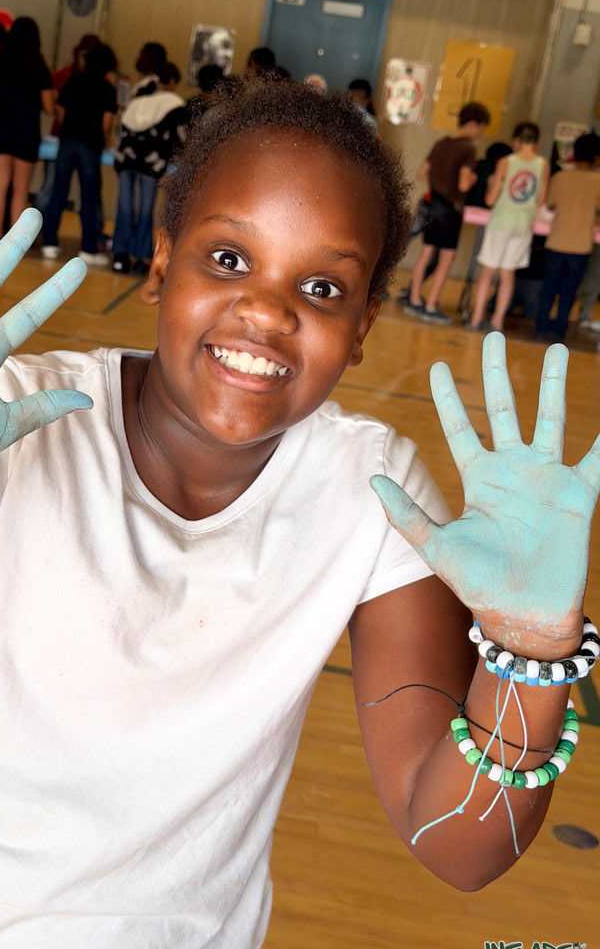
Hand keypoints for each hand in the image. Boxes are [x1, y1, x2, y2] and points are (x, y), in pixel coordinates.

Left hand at [370, 333, 599, 653]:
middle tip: (493, 336)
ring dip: (551, 384)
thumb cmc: (478, 584)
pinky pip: (597, 457)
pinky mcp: (578, 494)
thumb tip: (373, 480)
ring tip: (554, 349)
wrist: (523, 612)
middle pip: (503, 410)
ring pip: (550, 418)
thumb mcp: (436, 547)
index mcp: (478, 479)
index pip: (460, 427)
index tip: (440, 366)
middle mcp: (512, 471)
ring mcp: (546, 479)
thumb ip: (406, 514)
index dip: (450, 397)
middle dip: (498, 373)